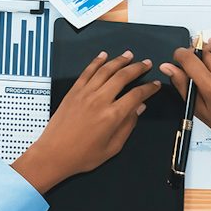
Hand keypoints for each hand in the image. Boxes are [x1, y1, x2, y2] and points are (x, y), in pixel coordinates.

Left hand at [11, 50, 161, 192]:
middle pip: (122, 77)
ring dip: (119, 61)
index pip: (136, 95)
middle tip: (146, 64)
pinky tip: (104, 56)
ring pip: (105, 70)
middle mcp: (99, 100)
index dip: (149, 88)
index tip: (155, 84)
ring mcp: (85, 93)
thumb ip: (128, 126)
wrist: (54, 153)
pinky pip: (87, 72)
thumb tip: (139, 108)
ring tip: (129, 55)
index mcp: (112, 116)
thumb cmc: (83, 155)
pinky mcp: (73, 91)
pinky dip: (96, 62)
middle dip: (137, 68)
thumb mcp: (113, 147)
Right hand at [160, 38, 210, 153]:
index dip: (179, 55)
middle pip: (203, 51)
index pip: (189, 58)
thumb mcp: (199, 110)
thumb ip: (182, 85)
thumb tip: (168, 68)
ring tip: (205, 58)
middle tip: (193, 63)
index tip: (179, 58)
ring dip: (207, 48)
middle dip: (194, 54)